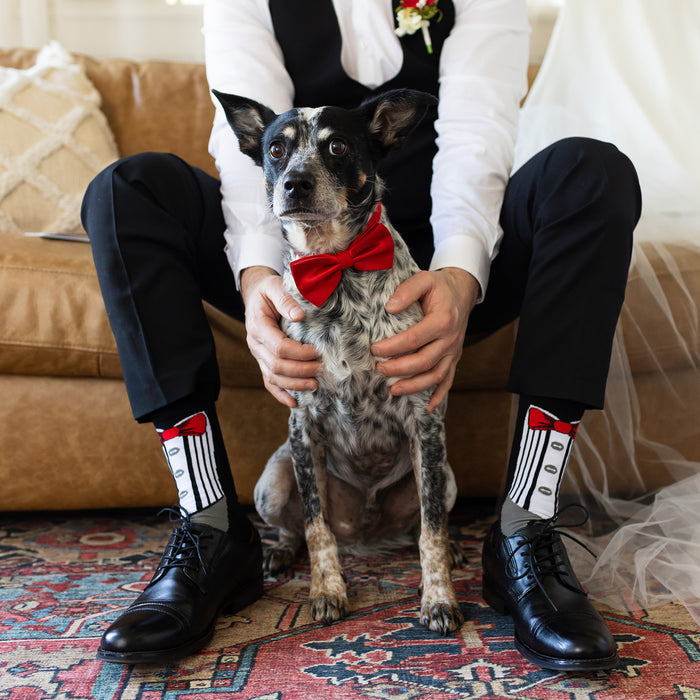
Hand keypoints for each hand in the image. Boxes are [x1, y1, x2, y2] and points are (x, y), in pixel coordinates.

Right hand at [240, 266, 320, 407]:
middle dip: (300, 370)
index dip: (300, 353)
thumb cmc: (268, 290)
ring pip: (272, 377)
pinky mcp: (262, 361)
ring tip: (315, 385)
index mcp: (258, 326)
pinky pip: (268, 382)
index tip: (318, 352)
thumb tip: (299, 316)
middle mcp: (255, 343)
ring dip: (294, 384)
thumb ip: (285, 299)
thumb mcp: (275, 286)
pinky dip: (280, 394)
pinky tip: (294, 403)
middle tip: (321, 368)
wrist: (256, 295)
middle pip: (276, 366)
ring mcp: (257, 354)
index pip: (279, 347)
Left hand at [371, 268, 479, 412]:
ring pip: (435, 376)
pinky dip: (439, 396)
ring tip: (393, 390)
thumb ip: (407, 290)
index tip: (374, 349)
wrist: (462, 291)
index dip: (393, 346)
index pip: (415, 338)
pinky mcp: (453, 358)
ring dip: (414, 386)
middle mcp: (450, 339)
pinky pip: (448, 381)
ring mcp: (453, 351)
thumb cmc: (439, 287)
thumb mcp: (424, 278)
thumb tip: (390, 308)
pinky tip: (427, 408)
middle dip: (399, 368)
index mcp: (442, 320)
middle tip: (378, 369)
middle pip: (424, 361)